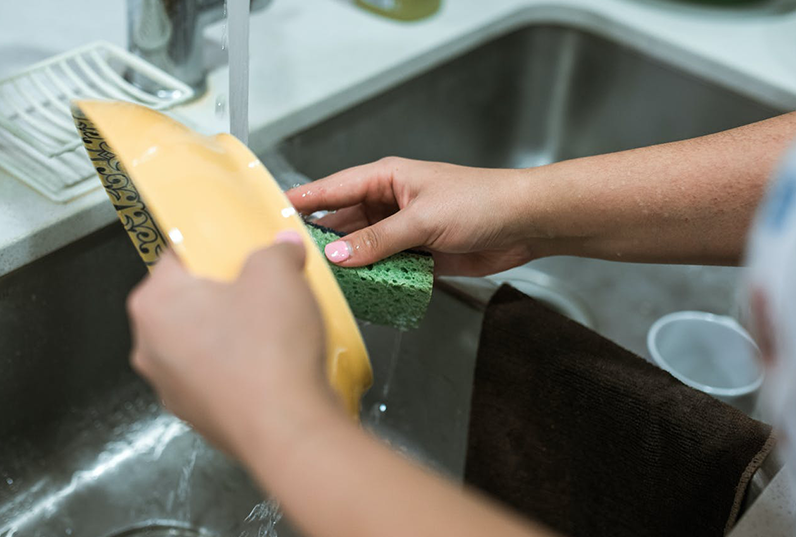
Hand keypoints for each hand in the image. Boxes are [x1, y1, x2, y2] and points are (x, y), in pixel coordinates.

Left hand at [126, 232, 341, 455]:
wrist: (287, 430)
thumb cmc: (269, 348)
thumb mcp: (278, 274)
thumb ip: (275, 250)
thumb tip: (282, 246)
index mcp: (153, 303)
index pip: (177, 256)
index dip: (214, 247)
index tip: (242, 248)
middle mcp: (148, 346)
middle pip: (187, 301)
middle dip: (224, 291)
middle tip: (264, 286)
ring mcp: (169, 387)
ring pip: (201, 341)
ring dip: (231, 331)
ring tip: (274, 327)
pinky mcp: (196, 416)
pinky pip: (216, 376)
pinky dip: (238, 366)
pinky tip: (272, 364)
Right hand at [286, 157, 537, 276]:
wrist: (525, 224)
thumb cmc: (482, 202)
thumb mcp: (424, 220)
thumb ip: (379, 240)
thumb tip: (338, 255)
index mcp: (386, 178)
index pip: (332, 188)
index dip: (302, 201)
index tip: (270, 213)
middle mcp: (389, 202)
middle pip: (343, 223)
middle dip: (321, 241)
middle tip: (290, 262)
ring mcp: (402, 230)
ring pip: (362, 249)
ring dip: (348, 265)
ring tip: (318, 283)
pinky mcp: (417, 255)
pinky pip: (385, 268)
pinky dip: (373, 280)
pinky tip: (357, 294)